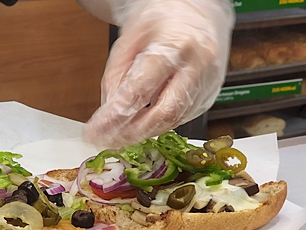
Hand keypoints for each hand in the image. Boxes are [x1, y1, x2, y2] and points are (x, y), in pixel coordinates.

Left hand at [83, 0, 233, 147]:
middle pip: (163, 112)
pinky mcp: (210, 96)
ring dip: (143, 132)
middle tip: (108, 140)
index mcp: (175, 44)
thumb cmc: (162, 20)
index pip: (141, 88)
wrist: (197, 13)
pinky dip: (158, 125)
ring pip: (173, 120)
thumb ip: (116, 76)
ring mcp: (208, 82)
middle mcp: (197, 65)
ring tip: (120, 135)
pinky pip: (181, 117)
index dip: (116, 115)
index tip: (96, 131)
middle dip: (132, 132)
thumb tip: (108, 114)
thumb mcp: (129, 39)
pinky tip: (142, 124)